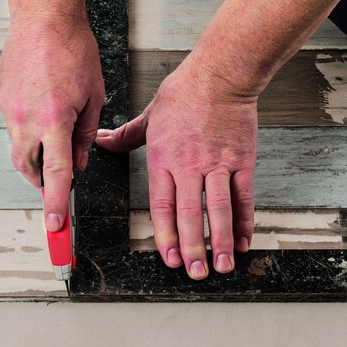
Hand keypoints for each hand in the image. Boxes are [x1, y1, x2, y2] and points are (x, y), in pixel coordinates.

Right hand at [0, 14, 104, 232]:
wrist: (44, 17)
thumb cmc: (75, 50)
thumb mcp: (94, 93)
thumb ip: (86, 133)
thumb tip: (78, 162)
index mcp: (54, 120)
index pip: (56, 174)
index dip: (56, 203)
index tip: (55, 227)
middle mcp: (26, 119)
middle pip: (29, 168)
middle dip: (42, 181)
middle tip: (55, 182)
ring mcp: (8, 108)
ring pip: (18, 147)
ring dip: (35, 154)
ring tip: (53, 136)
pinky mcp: (1, 97)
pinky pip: (14, 123)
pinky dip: (28, 126)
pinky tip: (43, 103)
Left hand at [96, 54, 256, 279]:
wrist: (220, 74)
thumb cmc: (185, 92)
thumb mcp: (149, 115)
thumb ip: (126, 135)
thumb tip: (102, 141)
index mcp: (164, 157)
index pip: (162, 205)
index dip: (165, 235)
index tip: (169, 258)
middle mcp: (190, 164)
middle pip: (189, 214)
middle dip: (192, 247)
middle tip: (196, 272)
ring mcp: (218, 163)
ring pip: (217, 209)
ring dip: (220, 240)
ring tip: (222, 265)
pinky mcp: (242, 160)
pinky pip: (243, 196)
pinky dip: (244, 220)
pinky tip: (243, 239)